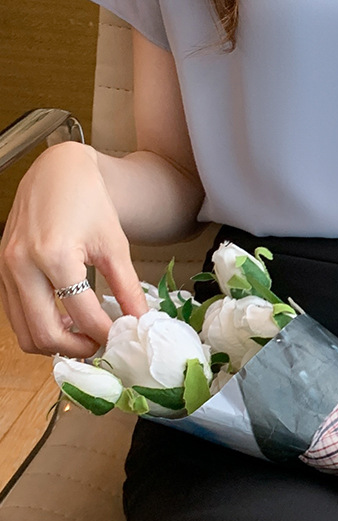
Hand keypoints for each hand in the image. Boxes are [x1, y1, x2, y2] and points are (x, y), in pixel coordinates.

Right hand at [0, 142, 146, 357]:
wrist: (59, 173)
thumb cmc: (89, 202)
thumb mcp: (115, 244)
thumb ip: (127, 287)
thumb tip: (140, 320)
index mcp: (55, 256)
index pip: (83, 315)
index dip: (106, 333)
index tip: (123, 337)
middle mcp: (22, 266)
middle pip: (44, 334)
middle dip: (77, 348)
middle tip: (102, 345)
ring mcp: (5, 270)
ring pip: (23, 332)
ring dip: (55, 342)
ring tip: (85, 334)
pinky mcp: (0, 271)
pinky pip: (15, 314)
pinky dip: (39, 325)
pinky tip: (65, 317)